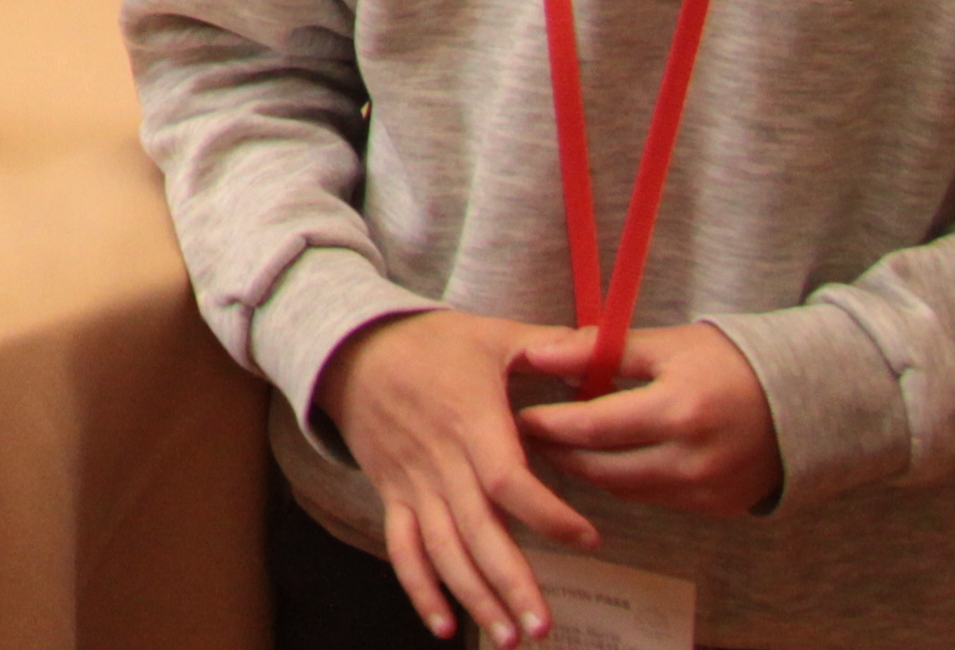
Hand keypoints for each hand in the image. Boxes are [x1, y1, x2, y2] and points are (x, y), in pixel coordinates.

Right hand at [317, 310, 605, 643]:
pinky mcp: (394, 495)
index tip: (589, 539)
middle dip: (511, 581)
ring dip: (474, 596)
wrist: (350, 348)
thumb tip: (603, 348)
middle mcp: (440, 461)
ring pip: (443, 549)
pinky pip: (403, 548)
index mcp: (469, 421)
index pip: (507, 478)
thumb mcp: (491, 335)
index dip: (546, 513)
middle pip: (477, 530)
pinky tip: (445, 628)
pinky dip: (420, 589)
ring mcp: (413, 483)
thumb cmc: (431, 342)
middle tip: (543, 627)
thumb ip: (549, 345)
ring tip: (509, 637)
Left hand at [517, 321, 780, 516]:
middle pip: (603, 470)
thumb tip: (536, 355)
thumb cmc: (729, 362)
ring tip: (558, 446)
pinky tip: (605, 459)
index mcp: (679, 411)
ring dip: (588, 471)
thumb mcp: (666, 344)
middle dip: (560, 454)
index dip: (550, 425)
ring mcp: (708, 491)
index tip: (520, 415)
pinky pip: (654, 499)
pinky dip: (625, 481)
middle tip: (526, 438)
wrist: (805, 399)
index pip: (593, 428)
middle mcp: (693, 460)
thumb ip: (598, 350)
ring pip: (625, 491)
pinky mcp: (717, 508)